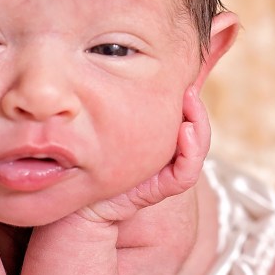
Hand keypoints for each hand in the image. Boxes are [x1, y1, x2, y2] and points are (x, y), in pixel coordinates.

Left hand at [77, 85, 209, 223]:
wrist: (77, 201)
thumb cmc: (87, 158)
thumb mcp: (103, 126)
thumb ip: (117, 106)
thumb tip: (119, 74)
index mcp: (156, 142)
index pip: (184, 121)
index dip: (189, 103)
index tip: (182, 82)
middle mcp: (164, 158)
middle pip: (194, 134)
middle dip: (196, 111)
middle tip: (188, 90)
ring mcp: (164, 174)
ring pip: (194, 152)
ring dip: (197, 127)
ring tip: (190, 103)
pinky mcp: (158, 190)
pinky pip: (183, 176)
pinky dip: (189, 153)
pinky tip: (183, 131)